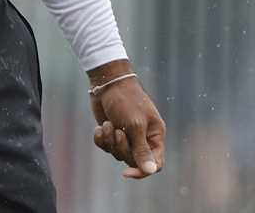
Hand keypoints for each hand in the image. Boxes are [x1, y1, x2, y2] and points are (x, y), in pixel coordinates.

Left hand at [89, 61, 165, 178]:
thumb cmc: (126, 100)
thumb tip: (151, 171)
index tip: (126, 172)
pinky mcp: (111, 132)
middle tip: (116, 131)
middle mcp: (142, 138)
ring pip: (117, 154)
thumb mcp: (135, 125)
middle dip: (121, 148)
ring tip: (108, 124)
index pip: (155, 164)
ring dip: (110, 141)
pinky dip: (101, 138)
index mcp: (155, 136)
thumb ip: (141, 149)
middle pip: (133, 160)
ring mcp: (126, 135)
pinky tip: (100, 126)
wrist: (107, 81)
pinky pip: (105, 146)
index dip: (142, 171)